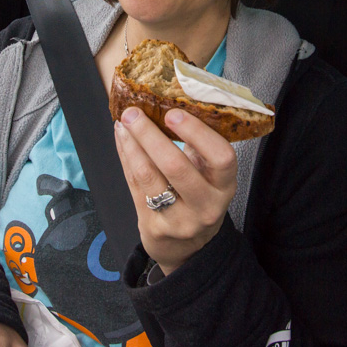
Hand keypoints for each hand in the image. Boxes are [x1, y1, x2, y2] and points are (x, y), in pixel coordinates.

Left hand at [114, 106, 237, 274]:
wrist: (188, 247)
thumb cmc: (199, 197)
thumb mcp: (210, 176)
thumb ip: (198, 146)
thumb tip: (171, 99)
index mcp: (225, 187)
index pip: (222, 158)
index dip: (198, 133)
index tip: (174, 113)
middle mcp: (206, 206)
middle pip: (177, 167)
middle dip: (150, 135)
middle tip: (134, 112)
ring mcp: (179, 220)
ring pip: (149, 176)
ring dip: (132, 144)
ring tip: (124, 121)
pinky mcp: (154, 227)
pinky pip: (134, 185)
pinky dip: (126, 156)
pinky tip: (122, 138)